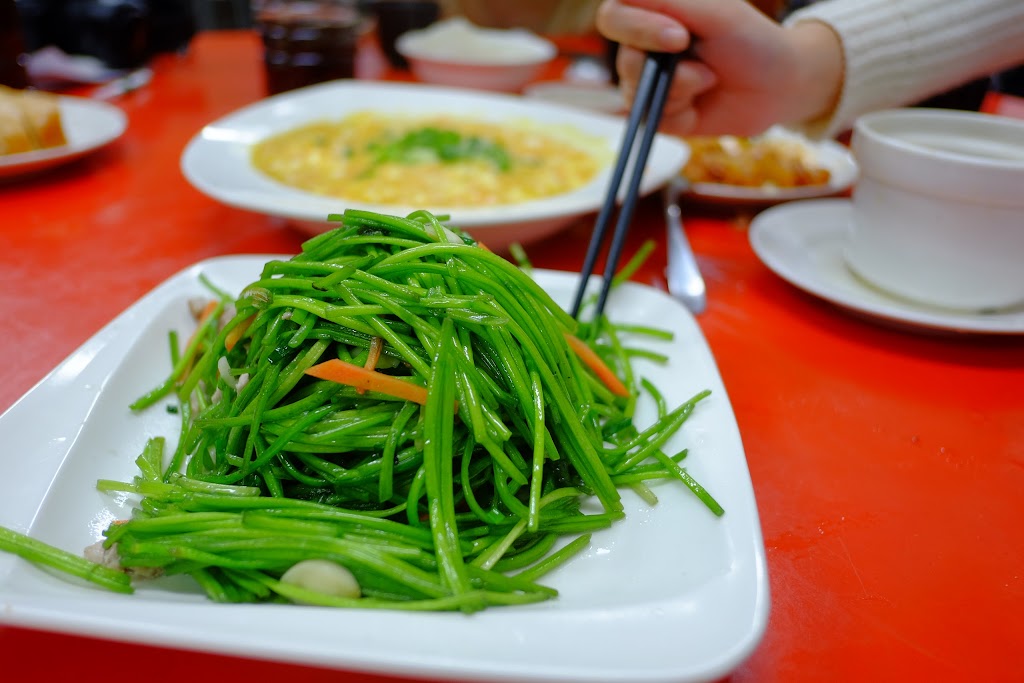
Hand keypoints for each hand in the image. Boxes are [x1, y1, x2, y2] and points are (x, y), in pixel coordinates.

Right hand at [595, 0, 842, 135]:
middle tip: (705, 67)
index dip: (638, 29)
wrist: (778, 86)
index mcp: (652, 13)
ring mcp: (649, 84)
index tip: (679, 37)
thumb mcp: (714, 12)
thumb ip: (667, 1)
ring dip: (682, 89)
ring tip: (710, 80)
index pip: (613, 17)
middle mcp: (644, 48)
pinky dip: (682, 112)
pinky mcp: (660, 115)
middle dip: (669, 68)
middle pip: (624, 61)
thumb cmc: (751, 40)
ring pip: (638, 93)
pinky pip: (653, 119)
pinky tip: (701, 104)